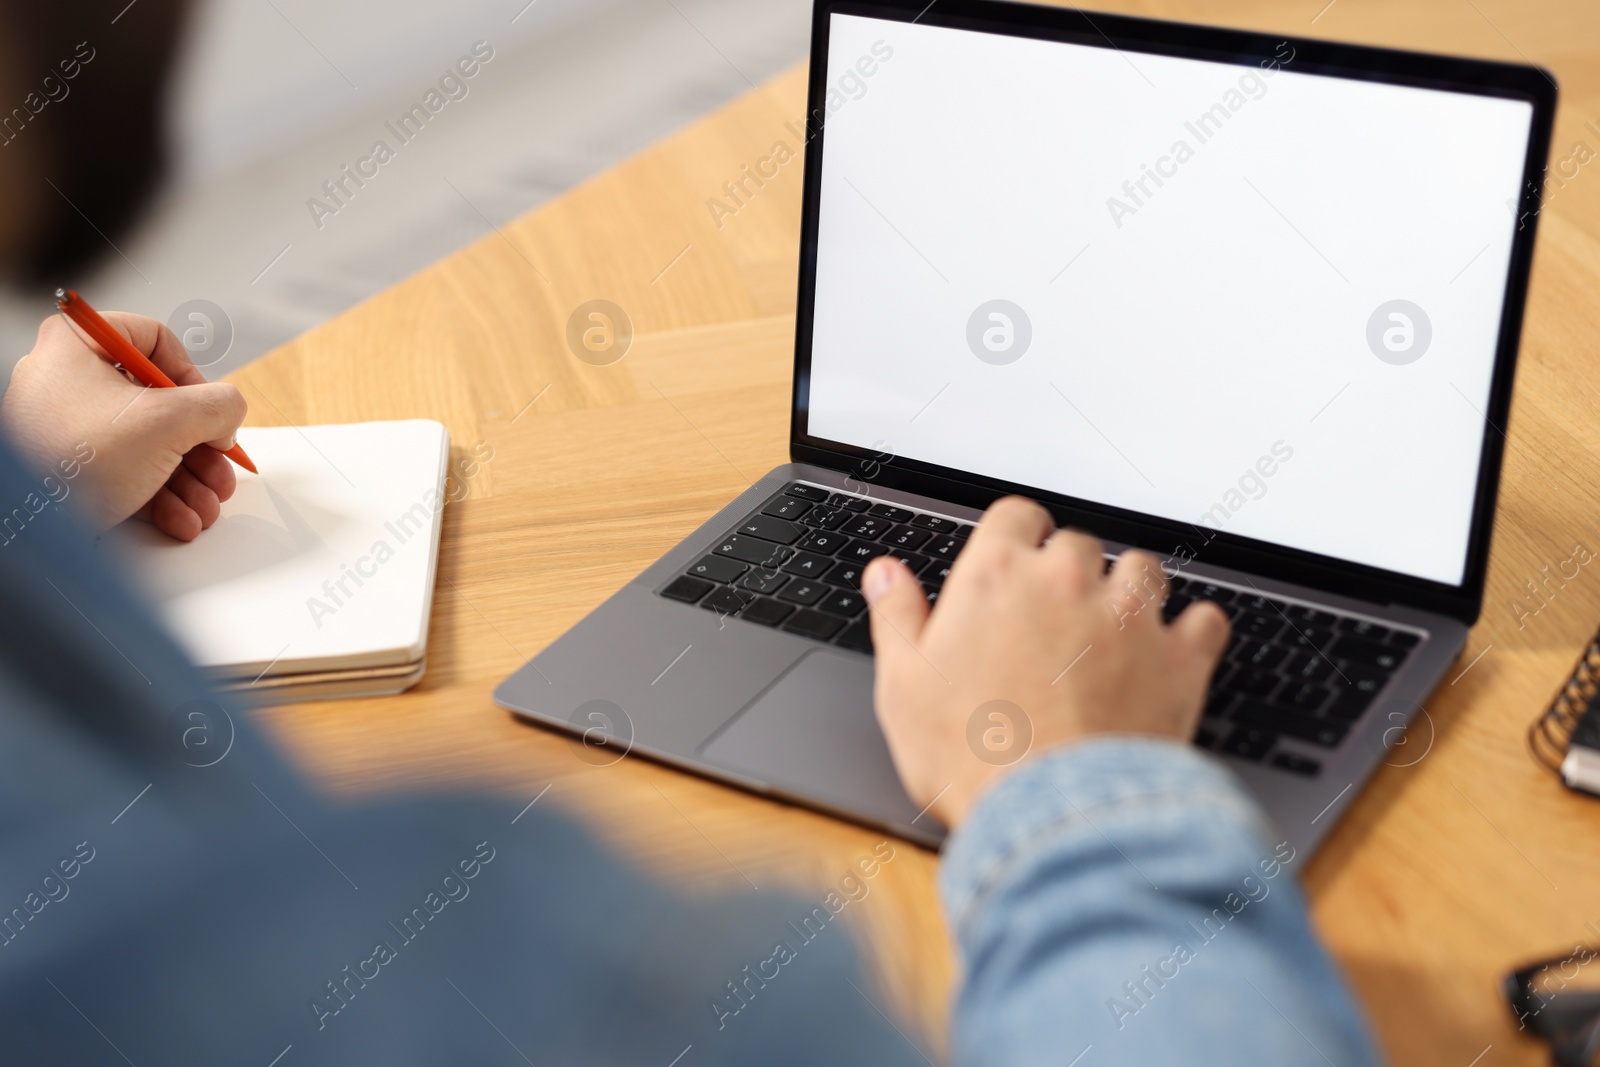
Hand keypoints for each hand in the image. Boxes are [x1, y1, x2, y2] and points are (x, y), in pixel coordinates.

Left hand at [0, 312, 247, 539]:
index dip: (192, 377)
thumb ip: (219, 406)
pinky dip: (160, 496)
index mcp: (77, 345)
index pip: (153, 339)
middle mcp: (67, 380)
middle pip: (158, 402)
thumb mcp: (170, 420)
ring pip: (147, 444)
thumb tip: (230, 411)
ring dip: (189, 480)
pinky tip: (181, 519)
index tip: (209, 411)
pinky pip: (125, 472)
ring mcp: (66, 426)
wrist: (29, 524)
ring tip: (206, 506)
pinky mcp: (68, 467)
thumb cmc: (79, 459)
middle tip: (219, 470)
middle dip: (200, 448)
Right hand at [862, 496, 1231, 828]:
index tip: (1014, 561)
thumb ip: (897, 618)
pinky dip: (1192, 633)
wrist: (1052, 816)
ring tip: (1112, 633)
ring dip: (1129, 592)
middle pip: (1078, 544)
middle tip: (1053, 620)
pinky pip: (1204, 620)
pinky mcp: (1179, 659)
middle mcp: (1068, 581)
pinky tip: (1174, 653)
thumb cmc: (972, 756)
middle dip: (1068, 573)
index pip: (1016, 516)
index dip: (1015, 537)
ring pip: (1143, 570)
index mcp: (996, 576)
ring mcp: (1129, 617)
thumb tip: (885, 576)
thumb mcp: (903, 687)